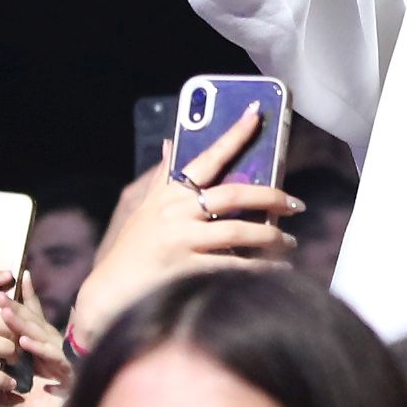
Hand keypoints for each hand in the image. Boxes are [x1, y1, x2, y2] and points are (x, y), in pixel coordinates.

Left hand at [0, 266, 75, 406]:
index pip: (36, 320)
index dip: (28, 299)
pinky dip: (38, 349)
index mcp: (46, 352)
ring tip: (3, 310)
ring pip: (41, 336)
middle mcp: (56, 351)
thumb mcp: (19, 401)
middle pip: (35, 323)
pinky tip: (22, 341)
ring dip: (21, 323)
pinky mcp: (71, 374)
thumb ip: (0, 393)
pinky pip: (53, 358)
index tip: (18, 277)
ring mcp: (64, 361)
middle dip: (17, 306)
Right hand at [62, 101, 296, 349]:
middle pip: (233, 194)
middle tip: (295, 204)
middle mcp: (176, 212)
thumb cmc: (133, 248)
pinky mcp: (187, 269)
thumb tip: (168, 143)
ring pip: (238, 230)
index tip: (256, 115)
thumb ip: (163, 177)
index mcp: (170, 193)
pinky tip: (277, 269)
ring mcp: (181, 240)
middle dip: (270, 196)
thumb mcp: (145, 208)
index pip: (207, 158)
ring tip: (290, 242)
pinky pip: (233, 265)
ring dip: (272, 236)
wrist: (110, 291)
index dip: (233, 135)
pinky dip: (260, 267)